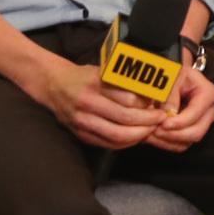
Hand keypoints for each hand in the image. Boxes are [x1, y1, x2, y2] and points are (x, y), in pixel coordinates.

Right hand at [42, 61, 164, 150]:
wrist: (53, 85)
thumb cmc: (84, 77)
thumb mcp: (103, 71)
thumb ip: (124, 82)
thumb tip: (151, 95)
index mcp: (95, 83)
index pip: (127, 98)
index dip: (146, 105)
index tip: (158, 105)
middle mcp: (87, 102)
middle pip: (124, 118)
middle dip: (147, 121)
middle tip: (160, 120)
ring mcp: (82, 120)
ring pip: (116, 134)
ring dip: (138, 135)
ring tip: (150, 130)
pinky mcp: (80, 134)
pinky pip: (106, 144)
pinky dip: (124, 143)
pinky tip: (135, 138)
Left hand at [145, 63, 213, 152]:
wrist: (169, 76)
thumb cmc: (172, 73)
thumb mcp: (172, 78)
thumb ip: (170, 95)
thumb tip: (169, 114)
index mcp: (207, 94)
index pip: (197, 113)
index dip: (180, 121)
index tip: (163, 123)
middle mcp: (208, 111)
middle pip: (197, 132)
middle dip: (175, 134)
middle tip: (156, 130)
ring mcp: (200, 123)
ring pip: (188, 141)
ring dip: (168, 140)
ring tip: (151, 133)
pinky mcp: (190, 131)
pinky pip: (180, 145)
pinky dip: (166, 143)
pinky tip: (153, 136)